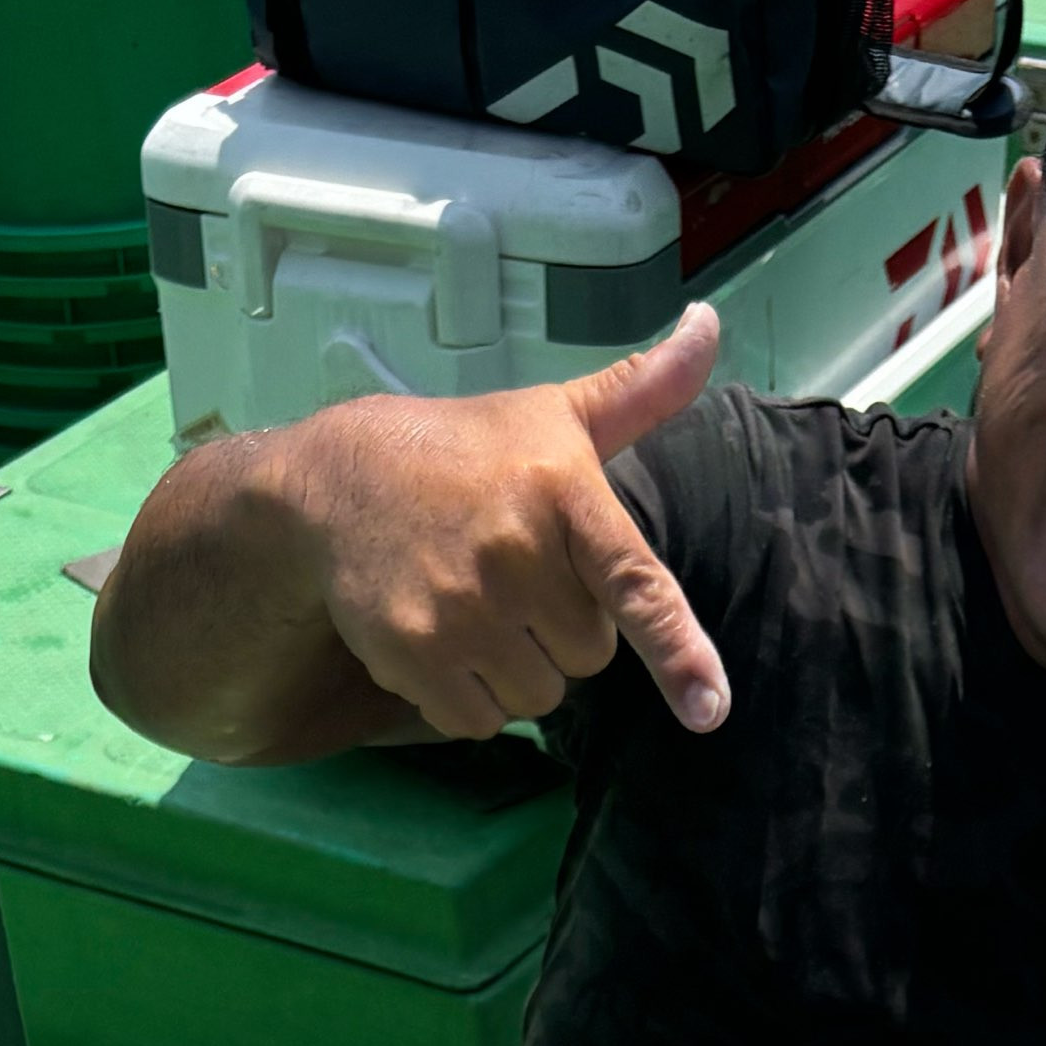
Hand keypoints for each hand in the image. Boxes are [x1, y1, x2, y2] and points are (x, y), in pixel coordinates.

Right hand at [276, 303, 731, 739]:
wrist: (336, 478)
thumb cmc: (465, 451)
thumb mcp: (553, 415)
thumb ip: (640, 390)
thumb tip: (709, 326)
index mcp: (562, 492)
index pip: (635, 583)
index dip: (677, 651)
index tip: (710, 708)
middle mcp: (515, 552)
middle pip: (589, 656)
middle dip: (562, 631)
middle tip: (516, 580)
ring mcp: (461, 608)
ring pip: (537, 695)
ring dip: (518, 669)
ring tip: (478, 607)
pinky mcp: (414, 653)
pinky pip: (479, 720)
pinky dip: (469, 699)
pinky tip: (445, 638)